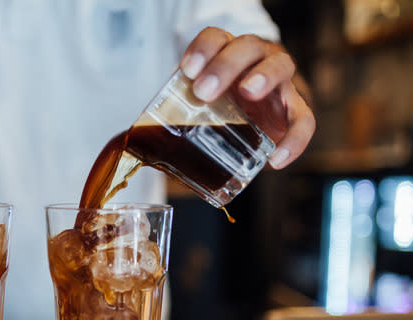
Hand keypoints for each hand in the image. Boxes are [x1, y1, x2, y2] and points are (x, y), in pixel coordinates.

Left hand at [179, 27, 314, 168]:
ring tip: (248, 91)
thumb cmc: (217, 105)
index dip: (203, 49)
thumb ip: (174, 115)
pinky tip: (276, 159)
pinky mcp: (294, 110)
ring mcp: (278, 82)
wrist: (253, 113)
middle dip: (226, 65)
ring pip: (280, 66)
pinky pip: (303, 120)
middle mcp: (256, 60)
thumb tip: (137, 148)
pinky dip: (295, 139)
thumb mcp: (195, 103)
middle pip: (248, 47)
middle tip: (205, 90)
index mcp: (226, 53)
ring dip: (263, 76)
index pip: (216, 38)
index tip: (187, 70)